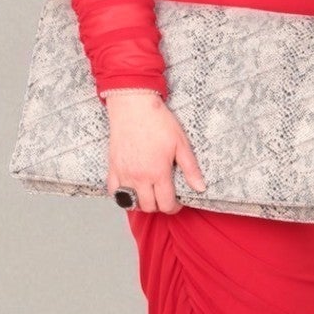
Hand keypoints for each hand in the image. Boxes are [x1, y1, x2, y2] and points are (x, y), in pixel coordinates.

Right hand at [104, 95, 205, 213]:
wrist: (133, 105)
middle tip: (164, 197)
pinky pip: (113, 191)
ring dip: (141, 203)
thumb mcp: (180, 143)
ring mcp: (124, 173)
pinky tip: (130, 189)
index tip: (177, 203)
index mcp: (158, 172)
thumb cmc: (158, 121)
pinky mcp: (113, 167)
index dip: (174, 208)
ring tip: (149, 194)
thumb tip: (200, 187)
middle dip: (159, 206)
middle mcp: (139, 177)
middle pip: (149, 206)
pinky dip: (121, 195)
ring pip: (130, 202)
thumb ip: (190, 169)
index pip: (166, 204)